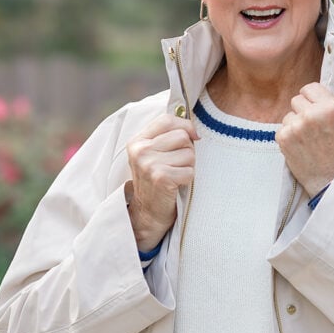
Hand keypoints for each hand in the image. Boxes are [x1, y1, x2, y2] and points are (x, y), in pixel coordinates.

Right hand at [126, 114, 198, 250]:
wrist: (147, 213)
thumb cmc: (156, 181)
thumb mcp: (154, 154)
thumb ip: (168, 136)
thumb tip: (196, 130)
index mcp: (137, 141)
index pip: (167, 120)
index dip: (185, 125)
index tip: (193, 136)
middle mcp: (140, 150)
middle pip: (182, 136)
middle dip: (187, 150)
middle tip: (177, 165)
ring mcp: (148, 164)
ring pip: (189, 154)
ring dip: (188, 166)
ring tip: (175, 175)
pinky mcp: (160, 177)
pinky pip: (190, 171)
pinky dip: (188, 180)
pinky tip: (176, 185)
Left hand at [275, 83, 333, 197]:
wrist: (332, 180)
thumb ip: (328, 102)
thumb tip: (329, 78)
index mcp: (329, 107)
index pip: (309, 87)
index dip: (311, 98)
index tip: (314, 108)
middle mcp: (312, 114)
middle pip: (296, 100)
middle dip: (302, 111)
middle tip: (312, 128)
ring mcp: (296, 126)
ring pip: (287, 115)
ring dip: (294, 125)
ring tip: (307, 141)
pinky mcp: (284, 138)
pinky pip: (281, 129)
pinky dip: (287, 137)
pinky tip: (299, 147)